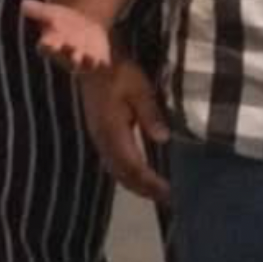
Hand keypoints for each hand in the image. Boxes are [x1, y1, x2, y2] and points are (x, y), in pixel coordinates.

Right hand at [22, 0, 111, 73]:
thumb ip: (37, 10)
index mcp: (51, 44)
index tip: (47, 43)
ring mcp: (82, 58)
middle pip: (66, 58)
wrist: (82, 25)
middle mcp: (66, 54)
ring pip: (84, 64)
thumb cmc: (60, 21)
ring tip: (91, 57)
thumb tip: (23, 4)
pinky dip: (102, 64)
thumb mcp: (49, 12)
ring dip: (87, 61)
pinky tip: (105, 61)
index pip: (46, 48)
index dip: (47, 46)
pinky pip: (100, 65)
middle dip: (69, 54)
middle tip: (71, 46)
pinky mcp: (97, 58)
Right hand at [79, 55, 170, 201]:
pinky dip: (129, 175)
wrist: (93, 62)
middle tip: (169, 199)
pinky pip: (114, 163)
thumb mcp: (139, 88)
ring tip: (158, 193)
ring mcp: (99, 139)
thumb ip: (150, 113)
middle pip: (123, 175)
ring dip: (137, 185)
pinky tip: (142, 176)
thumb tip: (163, 137)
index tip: (170, 192)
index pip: (133, 166)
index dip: (151, 182)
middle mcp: (103, 140)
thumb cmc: (118, 72)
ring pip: (117, 171)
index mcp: (112, 130)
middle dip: (145, 190)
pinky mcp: (100, 136)